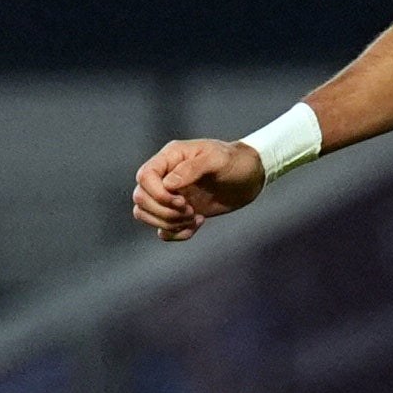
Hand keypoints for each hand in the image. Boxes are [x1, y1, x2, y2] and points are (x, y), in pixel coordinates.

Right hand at [131, 137, 266, 242]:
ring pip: (145, 214)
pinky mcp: (179, 212)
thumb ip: (192, 169)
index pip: (144, 177)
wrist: (251, 175)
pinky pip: (162, 229)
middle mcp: (165, 176)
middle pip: (141, 198)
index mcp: (169, 158)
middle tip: (191, 211)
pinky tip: (198, 225)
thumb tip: (168, 184)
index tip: (183, 201)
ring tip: (195, 217)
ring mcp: (170, 195)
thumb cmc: (236, 161)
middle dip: (164, 212)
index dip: (158, 194)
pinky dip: (176, 234)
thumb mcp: (217, 159)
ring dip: (169, 223)